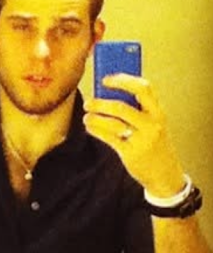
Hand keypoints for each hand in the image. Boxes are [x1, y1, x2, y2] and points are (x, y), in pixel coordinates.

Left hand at [83, 74, 185, 196]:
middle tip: (88, 102)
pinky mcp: (131, 153)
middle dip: (101, 103)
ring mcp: (142, 140)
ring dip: (96, 118)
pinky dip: (97, 130)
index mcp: (158, 112)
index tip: (105, 79)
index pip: (143, 88)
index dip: (123, 80)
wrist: (165, 173)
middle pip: (122, 107)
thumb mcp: (153, 123)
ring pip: (113, 124)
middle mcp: (152, 124)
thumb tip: (108, 93)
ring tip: (87, 116)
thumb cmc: (154, 143)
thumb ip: (137, 109)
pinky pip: (109, 138)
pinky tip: (90, 127)